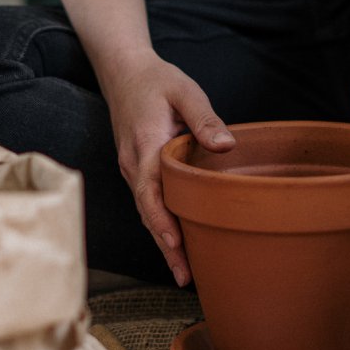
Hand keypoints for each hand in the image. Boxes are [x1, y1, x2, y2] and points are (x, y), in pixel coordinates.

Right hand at [102, 52, 234, 286]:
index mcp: (145, 146)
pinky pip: (147, 203)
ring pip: (146, 212)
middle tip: (186, 277)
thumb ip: (204, 118)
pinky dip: (159, 225)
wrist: (122, 71)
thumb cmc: (157, 81)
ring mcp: (131, 169)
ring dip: (162, 241)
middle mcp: (132, 164)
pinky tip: (175, 242)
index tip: (176, 246)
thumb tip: (226, 146)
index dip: (162, 222)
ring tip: (184, 272)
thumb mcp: (185, 91)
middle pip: (147, 213)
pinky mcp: (136, 170)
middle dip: (165, 247)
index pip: (150, 193)